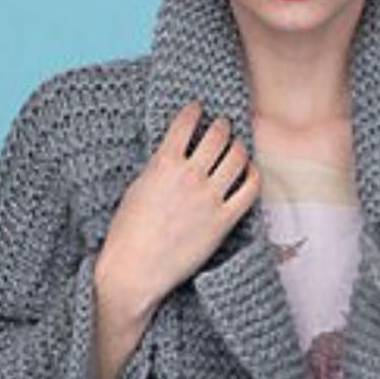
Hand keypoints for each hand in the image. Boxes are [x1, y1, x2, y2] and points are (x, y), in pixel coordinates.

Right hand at [94, 99, 260, 323]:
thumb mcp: (137, 187)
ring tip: (235, 146)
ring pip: (237, 157)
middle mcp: (190, 176)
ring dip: (238, 146)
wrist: (135, 270)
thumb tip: (175, 154)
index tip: (197, 107)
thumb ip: (159, 167)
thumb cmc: (128, 232)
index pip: (185, 123)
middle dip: (221, 126)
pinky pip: (249, 189)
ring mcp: (210, 198)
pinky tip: (248, 171)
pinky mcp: (224, 221)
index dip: (194, 110)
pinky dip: (252, 174)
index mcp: (163, 164)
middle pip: (218, 136)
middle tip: (222, 126)